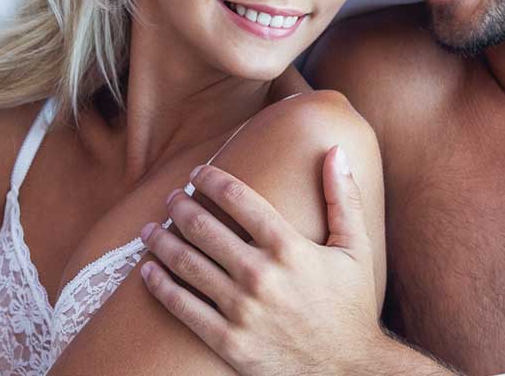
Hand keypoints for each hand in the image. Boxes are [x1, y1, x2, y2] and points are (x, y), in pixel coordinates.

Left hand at [137, 147, 385, 374]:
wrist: (349, 369)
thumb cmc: (351, 307)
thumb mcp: (356, 249)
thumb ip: (344, 198)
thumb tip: (335, 150)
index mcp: (289, 247)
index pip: (238, 198)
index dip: (211, 179)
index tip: (197, 173)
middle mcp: (261, 275)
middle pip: (203, 227)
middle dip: (179, 206)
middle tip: (170, 198)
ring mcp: (242, 309)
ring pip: (187, 264)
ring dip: (161, 241)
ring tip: (149, 229)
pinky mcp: (229, 341)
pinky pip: (183, 308)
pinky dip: (160, 286)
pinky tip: (148, 271)